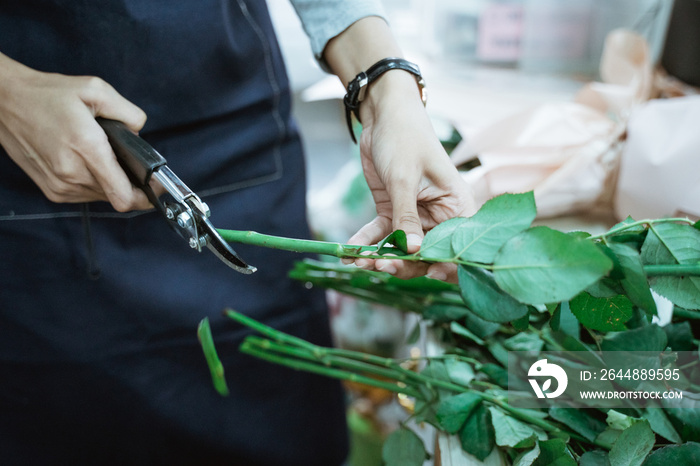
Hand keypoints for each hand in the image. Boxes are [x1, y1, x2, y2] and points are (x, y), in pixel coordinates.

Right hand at [0, 53, 150, 211]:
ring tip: (100, 154)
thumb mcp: (95, 89)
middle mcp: (72, 172)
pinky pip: (86, 195)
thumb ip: (128, 112)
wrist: (3, 102)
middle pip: (118, 196)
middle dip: (129, 180)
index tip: (156, 188)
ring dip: (110, 181)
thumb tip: (140, 132)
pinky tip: (86, 161)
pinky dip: (94, 182)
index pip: (124, 195)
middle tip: (125, 158)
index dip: (146, 196)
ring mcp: (60, 185)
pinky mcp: (53, 191)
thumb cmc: (46, 95)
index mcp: (86, 148)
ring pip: (103, 196)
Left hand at [347, 71, 476, 280]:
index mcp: (457, 207)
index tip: (429, 274)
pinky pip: (381, 234)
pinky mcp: (392, 212)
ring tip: (359, 260)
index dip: (448, 264)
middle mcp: (439, 217)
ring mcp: (414, 216)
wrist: (383, 116)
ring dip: (380, 256)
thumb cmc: (405, 138)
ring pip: (401, 248)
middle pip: (425, 253)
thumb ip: (406, 216)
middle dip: (403, 263)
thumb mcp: (404, 178)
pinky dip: (366, 242)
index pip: (457, 245)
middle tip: (380, 265)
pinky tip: (349, 251)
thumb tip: (412, 250)